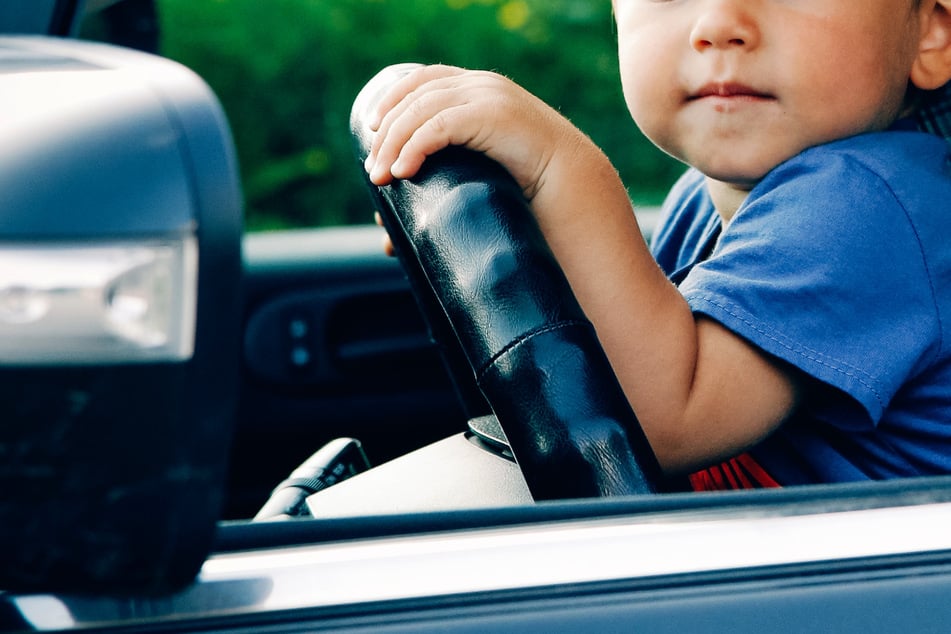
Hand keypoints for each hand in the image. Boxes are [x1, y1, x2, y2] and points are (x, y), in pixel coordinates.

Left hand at [364, 64, 576, 201]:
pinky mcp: (491, 115)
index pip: (423, 78)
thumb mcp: (484, 166)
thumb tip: (395, 225)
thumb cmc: (529, 185)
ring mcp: (486, 95)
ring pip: (420, 111)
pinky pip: (439, 127)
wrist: (572, 183)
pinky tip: (403, 172)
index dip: (392, 99)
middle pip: (414, 95)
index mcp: (479, 87)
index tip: (372, 130)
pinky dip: (414, 148)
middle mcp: (481, 84)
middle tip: (373, 170)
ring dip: (394, 144)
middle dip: (387, 132)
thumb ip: (452, 172)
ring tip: (382, 177)